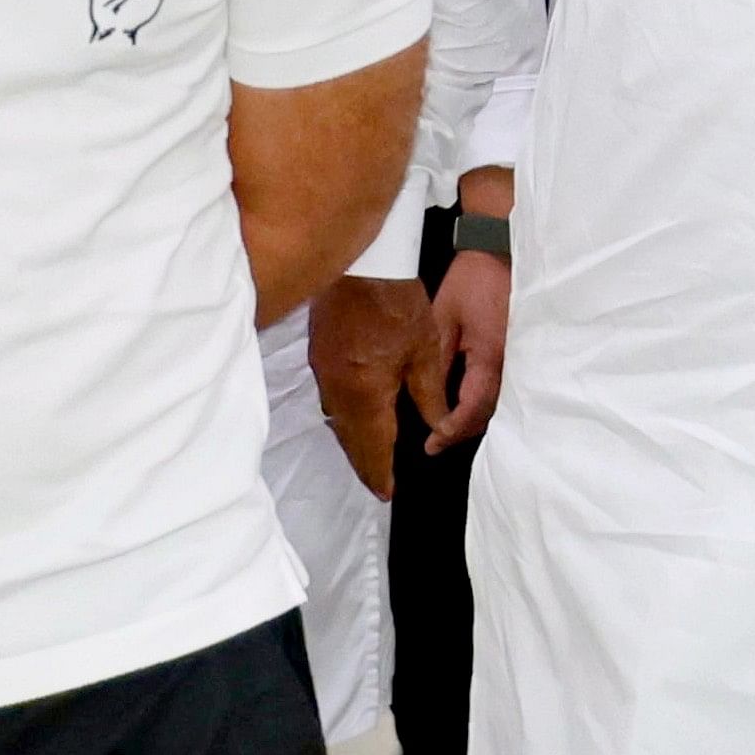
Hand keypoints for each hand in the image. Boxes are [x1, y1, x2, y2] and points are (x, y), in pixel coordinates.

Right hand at [307, 276, 438, 498]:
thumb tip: (436, 429)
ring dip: (353, 441)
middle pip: (349, 439)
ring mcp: (323, 372)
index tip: (385, 493)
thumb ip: (430, 395)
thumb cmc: (399, 302)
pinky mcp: (318, 355)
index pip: (373, 446)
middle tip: (376, 483)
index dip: (379, 472)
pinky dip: (343, 416)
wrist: (363, 262)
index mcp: (366, 392)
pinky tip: (355, 417)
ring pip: (337, 420)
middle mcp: (338, 389)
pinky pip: (330, 398)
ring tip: (369, 457)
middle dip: (364, 463)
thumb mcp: (425, 351)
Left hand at [425, 242, 508, 453]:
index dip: (450, 431)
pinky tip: (472, 405)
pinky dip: (490, 403)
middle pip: (490, 414)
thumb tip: (427, 400)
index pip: (471, 409)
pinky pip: (509, 388)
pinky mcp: (525, 352)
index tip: (431, 444)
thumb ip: (437, 362)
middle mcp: (512, 364)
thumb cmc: (472, 281)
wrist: (503, 252)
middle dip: (463, 431)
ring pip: (501, 405)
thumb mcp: (444, 319)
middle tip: (437, 441)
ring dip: (477, 420)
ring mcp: (522, 359)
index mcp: (490, 357)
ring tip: (450, 428)